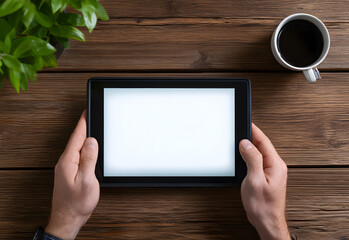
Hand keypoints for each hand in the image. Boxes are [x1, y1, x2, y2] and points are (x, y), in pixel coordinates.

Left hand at [45, 111, 99, 239]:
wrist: (67, 219)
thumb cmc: (76, 203)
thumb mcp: (87, 181)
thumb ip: (89, 159)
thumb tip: (91, 141)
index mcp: (68, 161)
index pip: (77, 136)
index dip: (83, 123)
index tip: (87, 111)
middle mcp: (64, 162)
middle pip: (76, 140)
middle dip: (84, 127)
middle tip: (92, 116)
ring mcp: (66, 168)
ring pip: (77, 148)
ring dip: (85, 138)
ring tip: (92, 128)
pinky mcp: (68, 173)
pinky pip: (77, 155)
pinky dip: (84, 149)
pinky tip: (89, 149)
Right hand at [239, 123, 289, 239]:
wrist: (266, 220)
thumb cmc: (262, 205)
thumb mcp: (255, 180)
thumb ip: (252, 159)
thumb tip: (246, 143)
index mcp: (276, 164)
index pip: (264, 141)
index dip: (254, 130)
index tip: (247, 122)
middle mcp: (276, 166)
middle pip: (262, 145)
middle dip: (251, 136)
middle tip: (240, 128)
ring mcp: (271, 172)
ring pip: (259, 153)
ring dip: (250, 146)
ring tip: (240, 139)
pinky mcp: (266, 176)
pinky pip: (257, 160)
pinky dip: (249, 156)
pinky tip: (243, 156)